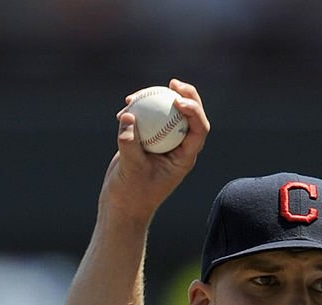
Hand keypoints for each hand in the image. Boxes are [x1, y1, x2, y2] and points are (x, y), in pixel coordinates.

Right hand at [99, 79, 210, 223]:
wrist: (121, 205)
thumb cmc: (131, 194)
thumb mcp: (130, 170)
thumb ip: (129, 143)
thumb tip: (128, 116)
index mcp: (184, 158)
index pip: (199, 130)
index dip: (194, 111)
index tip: (177, 100)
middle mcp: (178, 148)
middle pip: (189, 116)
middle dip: (186, 95)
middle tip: (172, 82)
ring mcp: (163, 142)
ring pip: (168, 113)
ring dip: (156, 99)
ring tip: (136, 95)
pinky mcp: (148, 139)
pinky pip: (149, 117)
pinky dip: (139, 109)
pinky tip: (127, 103)